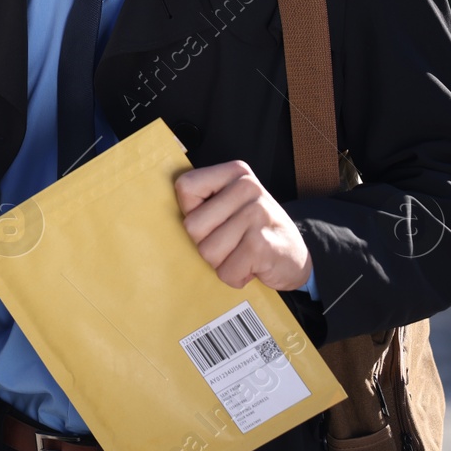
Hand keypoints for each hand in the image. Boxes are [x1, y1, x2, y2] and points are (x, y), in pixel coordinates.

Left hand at [174, 161, 313, 291]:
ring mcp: (257, 214)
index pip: (185, 187)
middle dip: (207, 243)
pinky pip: (226, 271)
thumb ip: (203, 201)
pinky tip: (253, 266)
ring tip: (243, 253)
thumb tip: (156, 204)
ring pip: (207, 251)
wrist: (295, 257)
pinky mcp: (261, 244)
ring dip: (222, 262)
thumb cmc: (254, 232)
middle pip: (192, 226)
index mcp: (235, 173)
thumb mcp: (230, 205)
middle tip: (232, 241)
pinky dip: (236, 277)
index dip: (191, 212)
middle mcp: (248, 187)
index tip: (213, 219)